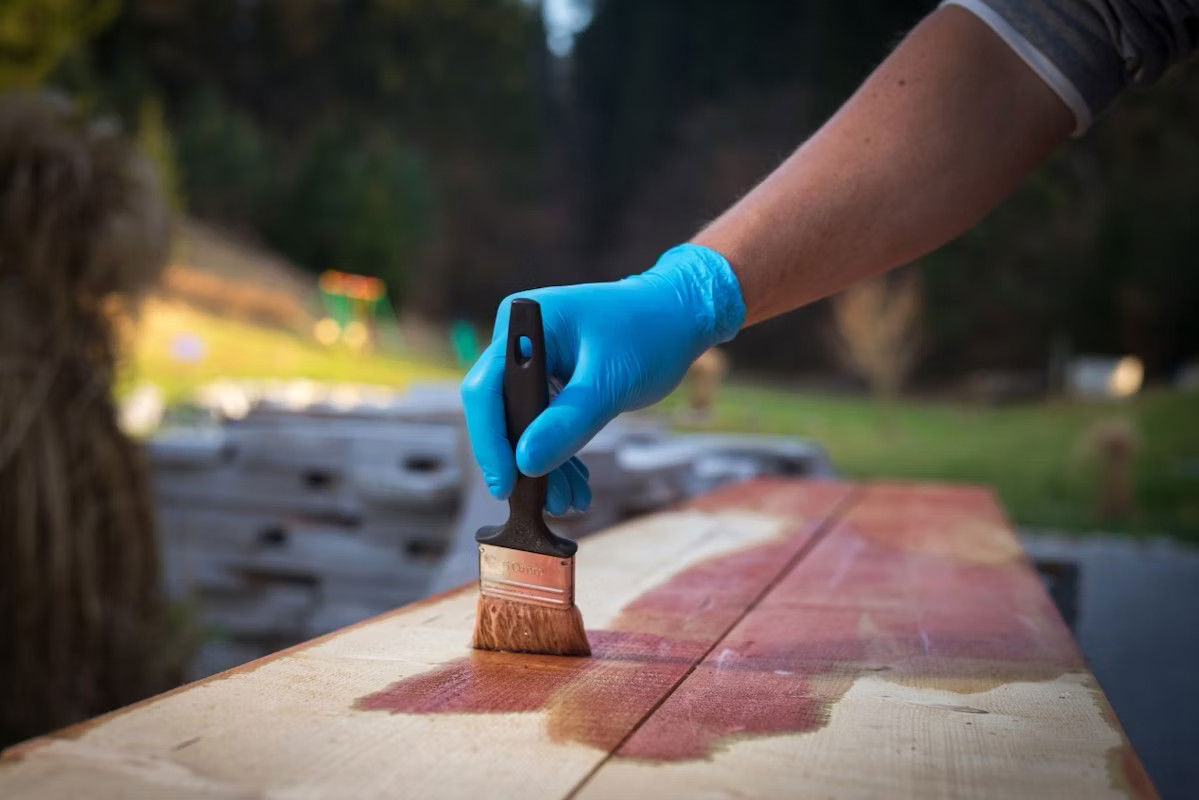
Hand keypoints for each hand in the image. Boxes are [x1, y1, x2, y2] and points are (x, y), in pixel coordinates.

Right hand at [461, 243, 744, 512]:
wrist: (682, 316)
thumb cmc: (651, 332)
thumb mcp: (610, 383)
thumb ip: (567, 423)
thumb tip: (525, 464)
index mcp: (523, 325)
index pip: (486, 390)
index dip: (490, 441)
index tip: (506, 484)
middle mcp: (520, 342)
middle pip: (500, 412)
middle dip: (522, 460)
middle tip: (545, 503)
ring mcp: (535, 361)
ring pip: (523, 425)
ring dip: (543, 466)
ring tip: (568, 501)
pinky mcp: (553, 379)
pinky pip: (544, 424)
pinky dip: (560, 454)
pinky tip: (576, 484)